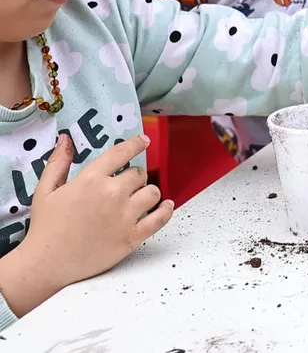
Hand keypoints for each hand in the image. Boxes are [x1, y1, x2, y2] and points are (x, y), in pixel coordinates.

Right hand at [0, 135, 172, 316]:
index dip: (136, 144)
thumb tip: (66, 139)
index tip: (144, 141)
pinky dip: (166, 210)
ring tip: (138, 198)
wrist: (47, 263)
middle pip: (138, 175)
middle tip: (125, 187)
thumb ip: (58, 162)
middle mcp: (112, 194)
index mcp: (91, 180)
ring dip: (148, 193)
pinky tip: (166, 206)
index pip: (121, 153)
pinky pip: (160, 218)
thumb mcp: (45, 190)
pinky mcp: (133, 236)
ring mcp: (125, 216)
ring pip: (152, 193)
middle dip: (133, 178)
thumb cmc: (45, 227)